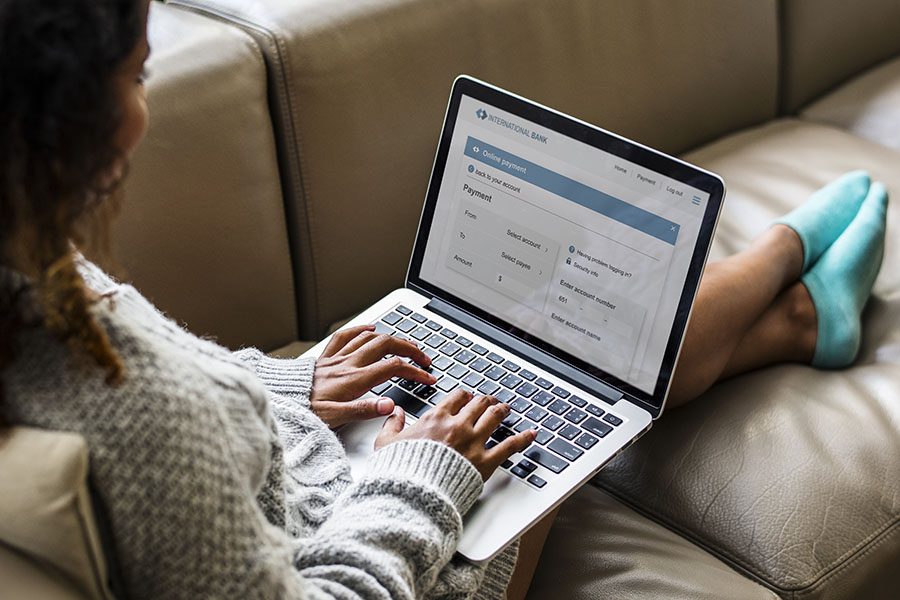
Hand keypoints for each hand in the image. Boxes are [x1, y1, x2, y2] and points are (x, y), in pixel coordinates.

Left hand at [311, 325, 435, 427]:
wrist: (280, 400)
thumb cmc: (304, 411)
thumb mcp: (336, 417)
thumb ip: (364, 410)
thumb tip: (389, 405)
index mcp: (355, 379)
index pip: (394, 368)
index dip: (416, 371)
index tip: (428, 378)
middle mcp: (348, 364)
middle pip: (387, 345)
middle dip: (410, 349)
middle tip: (425, 358)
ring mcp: (337, 358)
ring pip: (370, 338)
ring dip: (392, 338)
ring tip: (406, 345)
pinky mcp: (326, 357)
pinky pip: (345, 336)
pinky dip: (361, 329)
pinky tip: (370, 328)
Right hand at [374, 389, 536, 479]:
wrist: (414, 492)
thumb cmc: (400, 470)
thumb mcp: (385, 444)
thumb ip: (392, 425)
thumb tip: (394, 413)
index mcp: (435, 418)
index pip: (456, 397)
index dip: (463, 396)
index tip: (466, 397)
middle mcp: (458, 425)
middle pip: (478, 404)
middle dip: (485, 401)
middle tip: (489, 401)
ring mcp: (474, 442)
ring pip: (494, 417)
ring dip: (502, 411)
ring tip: (507, 409)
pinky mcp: (485, 461)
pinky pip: (509, 445)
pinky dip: (523, 438)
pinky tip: (532, 433)